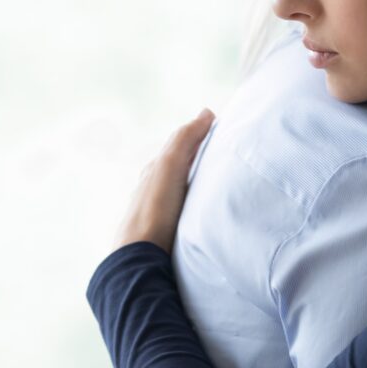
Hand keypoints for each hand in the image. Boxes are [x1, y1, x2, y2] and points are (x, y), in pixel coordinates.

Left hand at [113, 108, 215, 252]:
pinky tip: (206, 208)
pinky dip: (197, 200)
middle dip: (199, 156)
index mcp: (156, 169)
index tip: (221, 129)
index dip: (199, 135)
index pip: (180, 145)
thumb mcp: (170, 165)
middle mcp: (155, 188)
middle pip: (180, 166)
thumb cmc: (155, 208)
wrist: (141, 255)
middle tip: (226, 150)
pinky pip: (185, 208)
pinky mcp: (167, 231)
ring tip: (222, 180)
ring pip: (182, 188)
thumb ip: (186, 139)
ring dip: (200, 181)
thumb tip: (207, 112)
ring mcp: (160, 211)